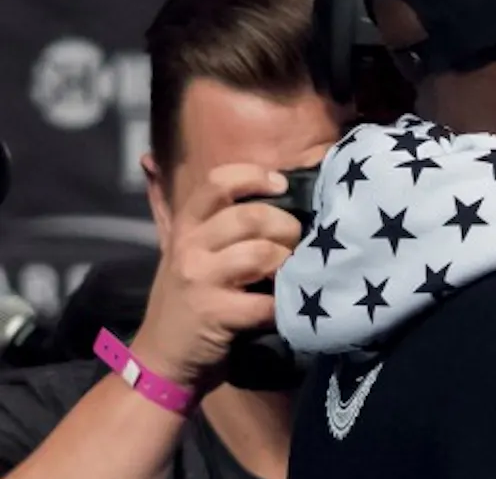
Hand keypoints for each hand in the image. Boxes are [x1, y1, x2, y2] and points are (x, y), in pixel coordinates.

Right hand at [129, 165, 304, 390]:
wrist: (162, 359)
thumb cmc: (187, 299)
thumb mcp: (187, 251)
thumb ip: (210, 218)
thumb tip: (210, 173)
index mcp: (187, 226)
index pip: (218, 182)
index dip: (255, 177)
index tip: (281, 185)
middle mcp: (190, 247)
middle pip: (252, 217)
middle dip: (286, 227)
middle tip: (294, 242)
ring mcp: (200, 280)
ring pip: (261, 253)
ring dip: (286, 263)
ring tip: (288, 273)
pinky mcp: (214, 314)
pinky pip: (264, 302)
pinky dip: (282, 305)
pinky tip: (282, 308)